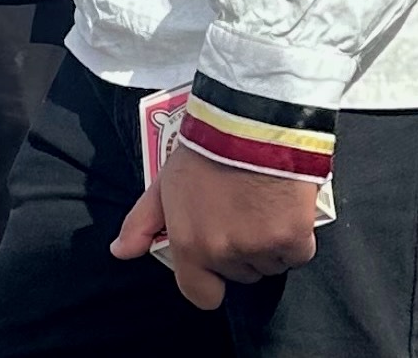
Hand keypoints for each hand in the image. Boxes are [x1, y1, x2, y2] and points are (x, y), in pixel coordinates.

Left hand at [111, 143, 318, 309]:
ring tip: (261, 207)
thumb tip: (120, 252)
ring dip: (268, 245)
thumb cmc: (205, 152)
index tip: (215, 262)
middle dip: (240, 251)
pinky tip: (284, 209)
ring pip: (268, 265)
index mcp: (189, 244)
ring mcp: (260, 247)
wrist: (251, 125)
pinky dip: (295, 238)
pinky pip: (297, 255)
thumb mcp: (165, 185)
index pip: (200, 294)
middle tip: (239, 213)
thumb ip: (142, 223)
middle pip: (238, 274)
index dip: (209, 281)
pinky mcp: (294, 238)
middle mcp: (224, 252)